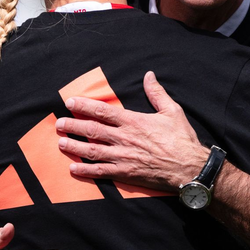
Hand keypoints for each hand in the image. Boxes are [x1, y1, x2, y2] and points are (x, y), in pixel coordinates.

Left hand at [56, 71, 207, 191]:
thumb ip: (157, 93)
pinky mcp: (125, 173)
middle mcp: (124, 138)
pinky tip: (73, 168)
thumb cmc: (182, 139)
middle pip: (92, 130)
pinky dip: (85, 170)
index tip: (70, 103)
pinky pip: (101, 171)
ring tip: (61, 143)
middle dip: (73, 126)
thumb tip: (149, 75)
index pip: (102, 111)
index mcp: (133, 121)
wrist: (190, 168)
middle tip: (59, 124)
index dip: (84, 106)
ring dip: (74, 146)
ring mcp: (122, 157)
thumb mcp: (172, 111)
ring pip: (92, 150)